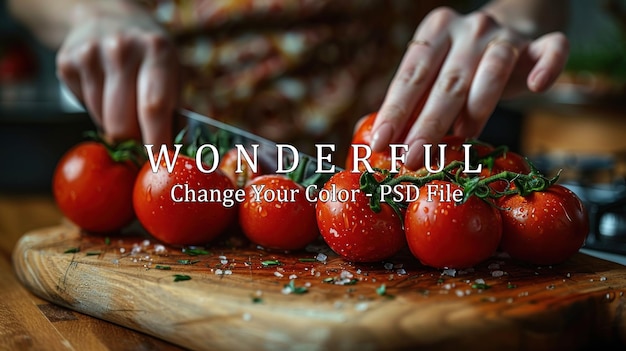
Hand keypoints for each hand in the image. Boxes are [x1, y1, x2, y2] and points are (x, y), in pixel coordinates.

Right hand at [56, 0, 179, 145]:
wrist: (108, 17)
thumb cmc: (149, 54)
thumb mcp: (172, 71)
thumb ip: (174, 110)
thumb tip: (176, 154)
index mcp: (157, 51)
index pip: (154, 108)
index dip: (156, 142)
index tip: (160, 164)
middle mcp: (122, 49)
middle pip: (122, 123)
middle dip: (134, 143)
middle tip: (142, 145)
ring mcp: (90, 54)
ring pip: (102, 120)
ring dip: (115, 127)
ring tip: (124, 107)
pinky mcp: (67, 62)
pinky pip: (83, 107)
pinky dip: (97, 112)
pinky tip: (105, 92)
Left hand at [369, 7, 568, 169]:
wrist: (510, 30)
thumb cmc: (461, 64)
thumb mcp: (434, 76)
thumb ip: (416, 102)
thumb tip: (385, 145)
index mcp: (435, 31)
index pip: (411, 75)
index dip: (395, 111)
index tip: (380, 143)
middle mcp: (470, 28)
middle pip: (447, 80)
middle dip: (428, 124)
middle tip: (412, 158)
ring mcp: (506, 35)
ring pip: (494, 68)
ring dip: (477, 106)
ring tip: (463, 137)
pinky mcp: (540, 44)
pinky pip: (551, 50)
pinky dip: (548, 67)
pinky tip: (537, 86)